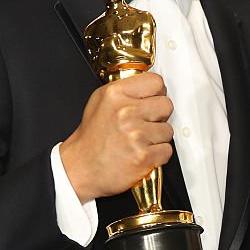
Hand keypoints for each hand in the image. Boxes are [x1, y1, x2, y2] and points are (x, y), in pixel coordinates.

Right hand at [60, 73, 173, 201]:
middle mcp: (126, 112)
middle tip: (145, 123)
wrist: (81, 168)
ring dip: (157, 138)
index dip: (157, 93)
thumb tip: (153, 87)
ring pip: (168, 130)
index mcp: (115, 94)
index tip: (152, 101)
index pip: (156, 82)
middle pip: (166, 105)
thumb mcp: (100, 101)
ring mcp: (136, 135)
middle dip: (159, 116)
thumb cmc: (91, 138)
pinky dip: (157, 155)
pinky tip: (141, 153)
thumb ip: (126, 91)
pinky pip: (167, 150)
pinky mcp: (143, 156)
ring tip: (139, 141)